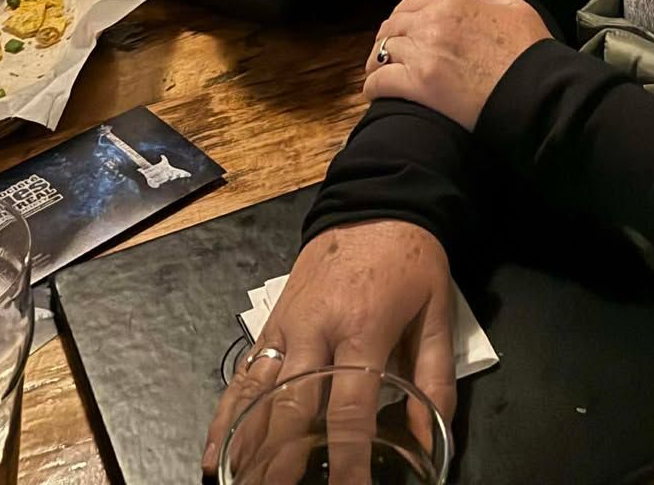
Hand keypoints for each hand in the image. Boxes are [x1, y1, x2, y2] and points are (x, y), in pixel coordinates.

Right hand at [202, 221, 454, 476]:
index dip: (348, 459)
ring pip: (257, 392)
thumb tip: (431, 438)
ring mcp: (288, 324)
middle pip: (291, 405)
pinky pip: (244, 371)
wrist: (375, 198)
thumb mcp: (438, 310)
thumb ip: (435, 377)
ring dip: (246, 444)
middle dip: (282, 460)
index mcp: (363, 328)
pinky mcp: (272, 319)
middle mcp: (317, 329)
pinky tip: (216, 452)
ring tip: (240, 484)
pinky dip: (227, 413)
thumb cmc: (411, 258)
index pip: (349, 407)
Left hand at [364, 0, 550, 129]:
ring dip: (377, 61)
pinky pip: (382, 80)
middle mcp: (433, 20)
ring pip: (383, 50)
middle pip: (393, 26)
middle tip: (384, 54)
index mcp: (453, 0)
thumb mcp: (514, 5)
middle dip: (386, 39)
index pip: (412, 4)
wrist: (534, 90)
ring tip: (377, 72)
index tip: (402, 32)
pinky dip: (374, 86)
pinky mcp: (419, 84)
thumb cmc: (528, 50)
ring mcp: (424, 52)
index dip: (403, 19)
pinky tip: (374, 92)